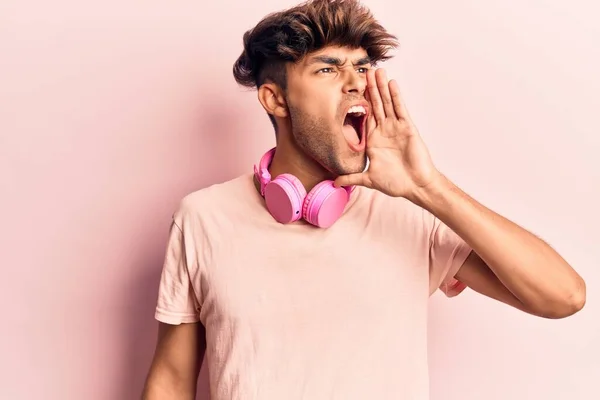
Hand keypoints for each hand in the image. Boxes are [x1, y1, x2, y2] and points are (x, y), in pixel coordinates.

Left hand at [334, 68, 441, 200]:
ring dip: (381, 87)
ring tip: (377, 70)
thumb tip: (335, 183)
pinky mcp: (407, 127)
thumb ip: (352, 177)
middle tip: (365, 70)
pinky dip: (395, 96)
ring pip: (386, 102)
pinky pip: (399, 109)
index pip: (365, 115)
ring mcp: (396, 127)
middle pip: (376, 104)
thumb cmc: (396, 183)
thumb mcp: (369, 179)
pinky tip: (391, 83)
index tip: (353, 87)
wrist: (416, 186)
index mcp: (373, 140)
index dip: (359, 101)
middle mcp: (384, 130)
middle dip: (370, 88)